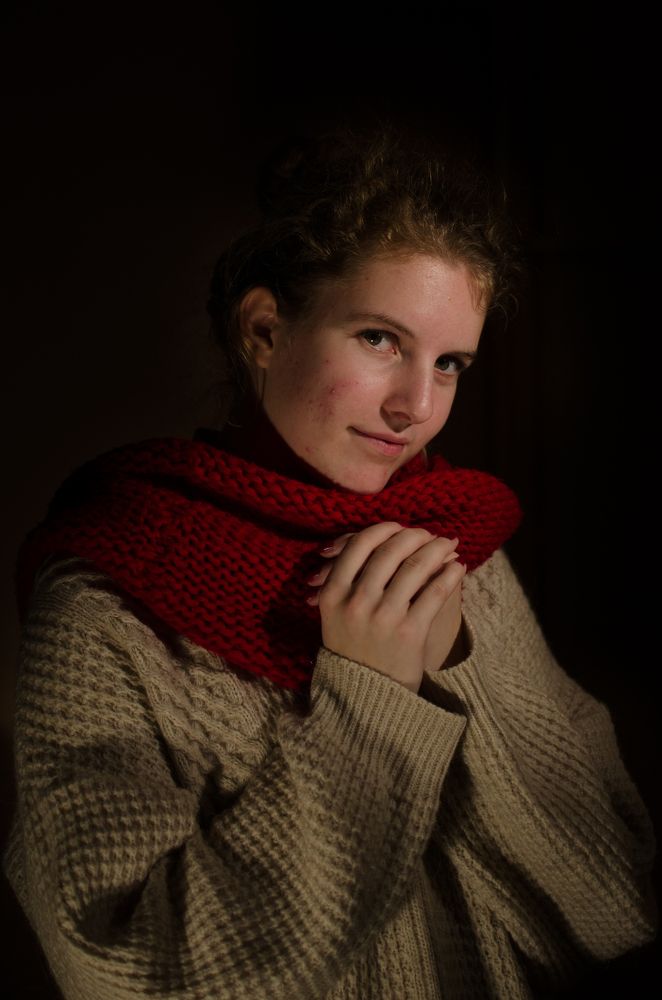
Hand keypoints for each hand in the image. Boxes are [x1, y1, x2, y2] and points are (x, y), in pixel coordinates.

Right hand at [306, 522, 465, 692]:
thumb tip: (381, 539)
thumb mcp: (335, 614)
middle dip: (415, 536)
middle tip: (429, 534)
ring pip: (415, 567)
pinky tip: (458, 568)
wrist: (364, 699)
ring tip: (448, 545)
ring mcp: (383, 617)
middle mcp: (356, 602)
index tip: (400, 527)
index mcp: (332, 594)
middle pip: (390, 551)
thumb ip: (347, 578)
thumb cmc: (352, 649)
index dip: (384, 530)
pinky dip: (450, 575)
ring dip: (437, 549)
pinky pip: (434, 593)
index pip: (359, 545)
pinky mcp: (409, 633)